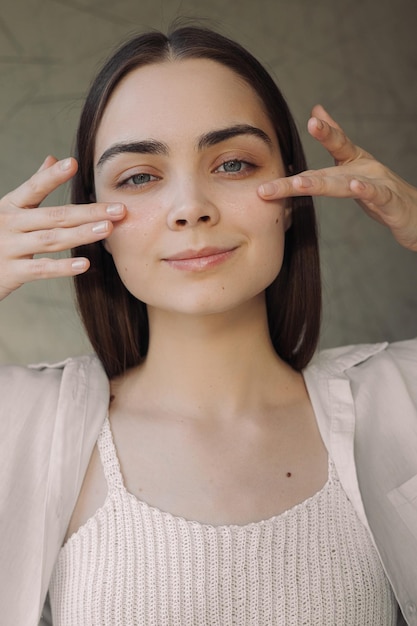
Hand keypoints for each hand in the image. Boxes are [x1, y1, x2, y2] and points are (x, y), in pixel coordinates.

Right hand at [0, 156, 125, 301]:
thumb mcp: (9, 210)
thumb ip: (32, 187)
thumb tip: (52, 158)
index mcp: (10, 206)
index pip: (33, 187)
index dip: (53, 176)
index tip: (74, 164)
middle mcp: (9, 224)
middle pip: (54, 216)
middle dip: (88, 212)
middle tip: (118, 209)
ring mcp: (8, 248)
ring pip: (51, 240)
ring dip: (81, 235)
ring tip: (107, 230)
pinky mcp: (10, 272)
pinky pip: (41, 269)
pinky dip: (63, 267)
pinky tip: (85, 264)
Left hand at [258, 104, 416, 251]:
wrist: (415, 213)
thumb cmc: (381, 191)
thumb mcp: (356, 164)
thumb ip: (336, 140)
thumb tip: (316, 110)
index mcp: (353, 163)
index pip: (336, 146)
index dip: (325, 132)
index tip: (310, 120)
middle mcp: (364, 169)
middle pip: (326, 174)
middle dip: (298, 180)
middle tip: (271, 183)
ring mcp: (377, 185)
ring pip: (345, 185)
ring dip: (321, 185)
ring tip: (298, 185)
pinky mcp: (389, 203)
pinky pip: (376, 195)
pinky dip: (366, 189)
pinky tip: (354, 185)